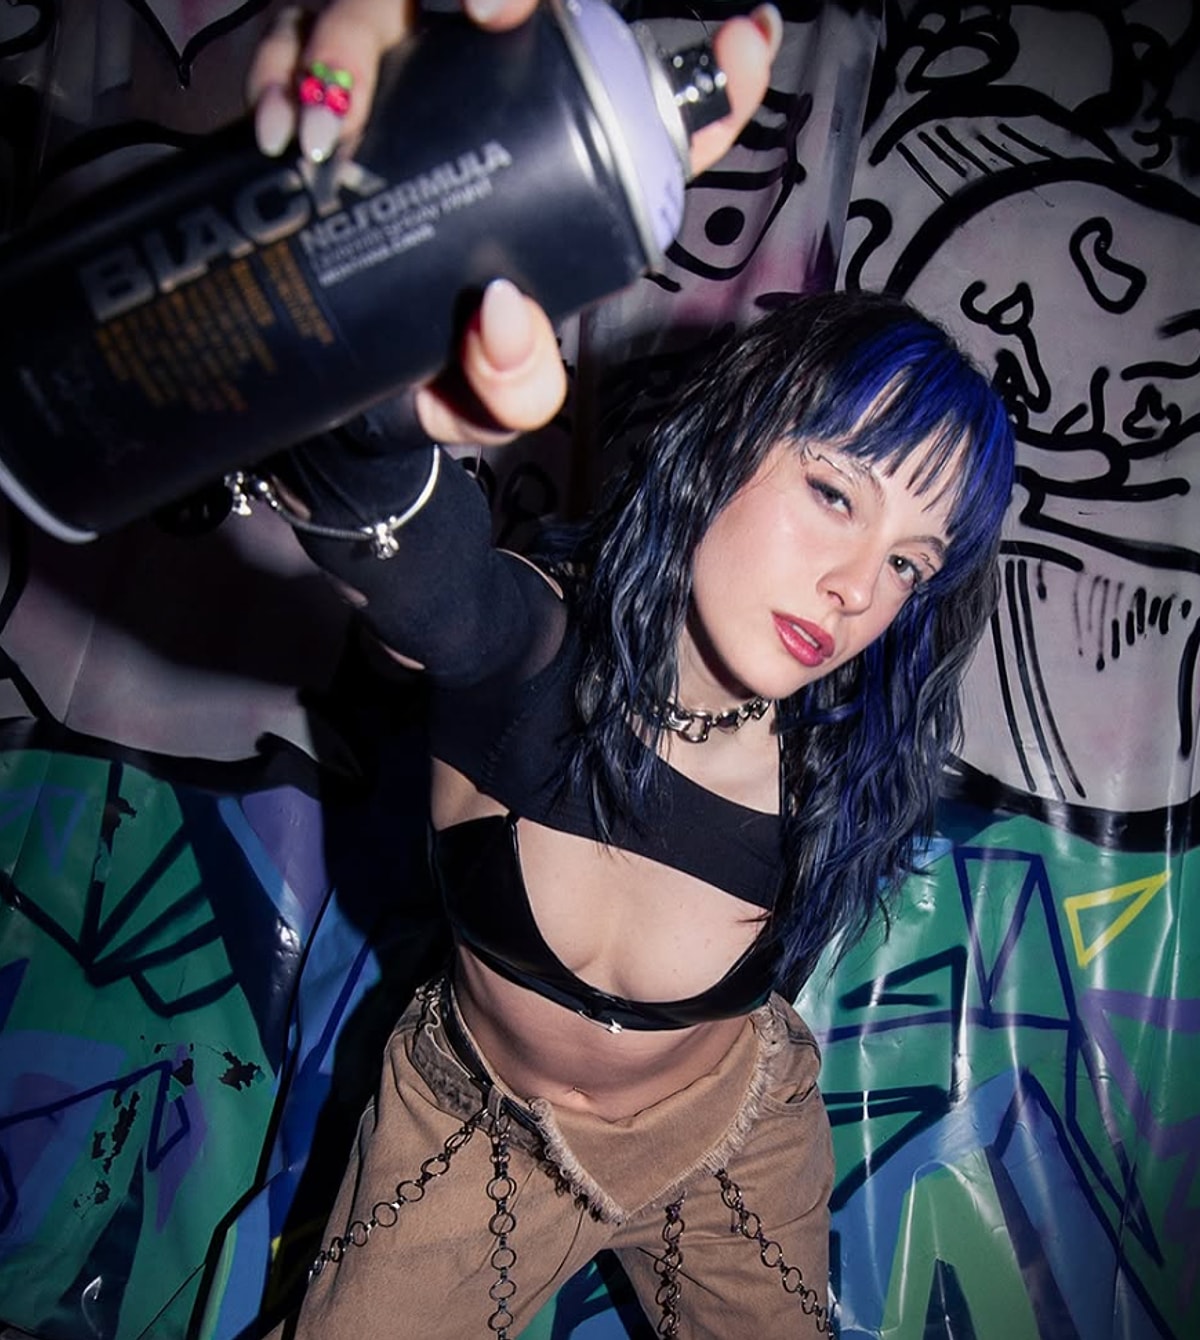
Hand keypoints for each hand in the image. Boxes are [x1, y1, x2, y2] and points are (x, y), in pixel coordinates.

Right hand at [247, 1, 780, 442]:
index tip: (743, 40)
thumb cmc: (436, 376)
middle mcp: (497, 111)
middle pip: (516, 4)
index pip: (655, 115)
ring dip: (357, 26)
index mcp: (567, 180)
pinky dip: (279, 66)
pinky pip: (296, 35)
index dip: (713, 79)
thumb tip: (497, 312)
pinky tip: (278, 123)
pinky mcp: (328, 79)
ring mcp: (413, 82)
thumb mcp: (488, 400)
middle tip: (484, 13)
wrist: (335, 384)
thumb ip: (516, 383)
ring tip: (333, 113)